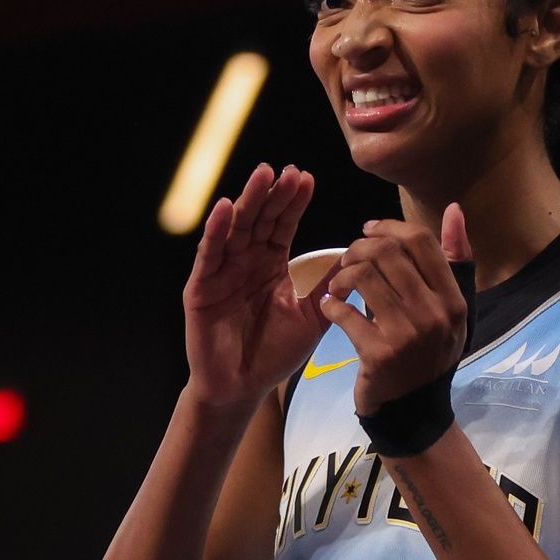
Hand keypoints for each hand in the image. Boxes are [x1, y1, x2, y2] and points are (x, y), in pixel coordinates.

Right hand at [180, 163, 324, 410]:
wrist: (241, 387)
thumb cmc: (273, 354)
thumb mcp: (312, 317)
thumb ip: (329, 288)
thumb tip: (358, 259)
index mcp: (270, 265)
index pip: (283, 225)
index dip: (294, 203)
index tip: (308, 178)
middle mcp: (245, 262)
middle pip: (260, 219)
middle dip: (274, 194)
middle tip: (288, 171)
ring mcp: (221, 272)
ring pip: (235, 229)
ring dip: (248, 201)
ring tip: (262, 175)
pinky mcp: (201, 288)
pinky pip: (209, 255)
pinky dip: (216, 231)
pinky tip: (226, 208)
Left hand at [318, 202, 472, 416]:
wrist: (413, 409)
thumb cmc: (429, 352)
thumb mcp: (452, 309)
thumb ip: (453, 261)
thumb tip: (455, 209)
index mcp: (454, 298)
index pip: (420, 241)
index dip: (388, 227)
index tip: (368, 231)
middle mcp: (435, 313)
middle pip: (388, 252)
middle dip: (358, 248)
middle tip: (347, 260)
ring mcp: (407, 335)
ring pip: (363, 276)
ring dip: (342, 275)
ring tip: (338, 285)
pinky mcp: (379, 354)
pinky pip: (344, 313)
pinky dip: (331, 305)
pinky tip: (331, 308)